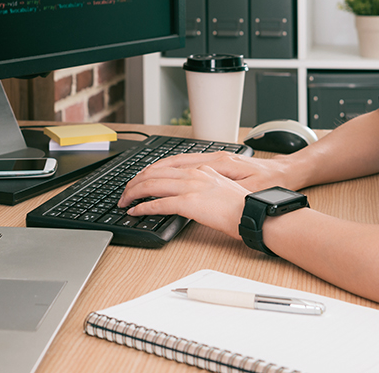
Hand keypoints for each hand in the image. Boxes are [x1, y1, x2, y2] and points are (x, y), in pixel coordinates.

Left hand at [119, 157, 256, 238]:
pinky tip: (135, 212)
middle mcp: (194, 174)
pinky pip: (158, 204)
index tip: (139, 180)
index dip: (148, 173)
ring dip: (134, 193)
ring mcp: (191, 187)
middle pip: (154, 173)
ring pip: (152, 185)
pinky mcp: (189, 203)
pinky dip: (143, 207)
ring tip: (124, 201)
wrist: (254, 212)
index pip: (166, 166)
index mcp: (202, 169)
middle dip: (135, 182)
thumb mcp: (222, 187)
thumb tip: (192, 193)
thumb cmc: (243, 205)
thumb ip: (205, 185)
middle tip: (125, 191)